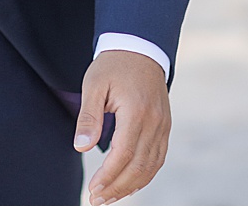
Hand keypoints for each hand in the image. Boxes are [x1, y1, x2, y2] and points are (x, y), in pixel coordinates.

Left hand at [75, 49, 169, 204]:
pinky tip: (130, 184)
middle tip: (96, 200)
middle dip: (117, 187)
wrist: (141, 47)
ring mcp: (163, 124)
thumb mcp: (94, 85)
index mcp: (137, 111)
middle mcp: (155, 121)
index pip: (124, 153)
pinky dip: (145, 175)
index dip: (108, 176)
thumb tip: (82, 147)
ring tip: (109, 197)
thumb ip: (89, 117)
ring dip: (131, 186)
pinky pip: (159, 157)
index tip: (92, 189)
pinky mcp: (165, 125)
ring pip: (151, 165)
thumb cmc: (114, 65)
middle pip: (139, 165)